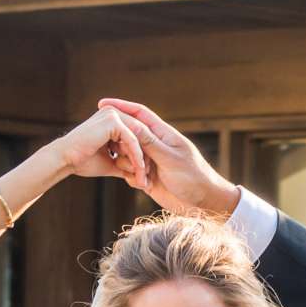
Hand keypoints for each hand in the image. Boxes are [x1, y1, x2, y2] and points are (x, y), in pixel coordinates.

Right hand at [59, 107, 148, 181]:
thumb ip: (125, 163)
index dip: (144, 155)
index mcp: (113, 120)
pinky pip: (131, 140)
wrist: (66, 160)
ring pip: (138, 138)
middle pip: (139, 136)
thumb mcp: (111, 162)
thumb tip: (138, 173)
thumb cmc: (84, 161)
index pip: (136, 136)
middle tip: (147, 179)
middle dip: (145, 159)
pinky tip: (138, 170)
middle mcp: (114, 113)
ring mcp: (113, 114)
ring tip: (143, 178)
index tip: (147, 175)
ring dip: (142, 159)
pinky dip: (136, 156)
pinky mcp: (112, 120)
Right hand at [95, 98, 239, 219]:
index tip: (102, 103)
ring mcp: (151, 161)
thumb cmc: (194, 178)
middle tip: (117, 154)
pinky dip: (131, 178)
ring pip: (126, 156)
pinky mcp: (149, 178)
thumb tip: (132, 124)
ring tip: (141, 177)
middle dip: (121, 145)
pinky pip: (130, 173)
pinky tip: (141, 185)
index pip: (139, 113)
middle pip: (128, 135)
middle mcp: (155, 145)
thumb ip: (150, 142)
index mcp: (163, 134)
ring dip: (127, 165)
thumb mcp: (170, 159)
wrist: (203, 203)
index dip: (121, 106)